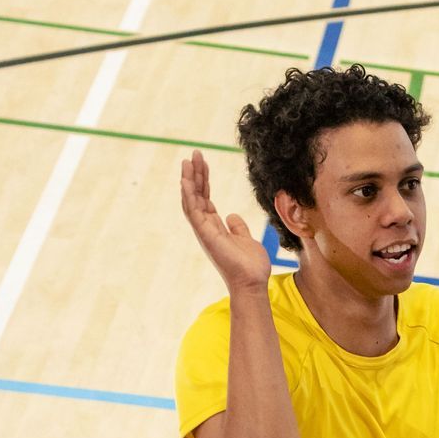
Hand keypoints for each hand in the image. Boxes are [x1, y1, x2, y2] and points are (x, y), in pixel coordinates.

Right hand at [180, 150, 274, 295]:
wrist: (252, 283)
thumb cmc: (250, 266)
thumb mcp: (246, 239)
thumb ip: (238, 227)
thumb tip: (232, 216)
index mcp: (215, 228)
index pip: (205, 199)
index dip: (203, 181)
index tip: (202, 163)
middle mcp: (207, 228)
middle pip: (197, 196)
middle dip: (196, 175)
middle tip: (194, 154)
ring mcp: (204, 232)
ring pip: (192, 201)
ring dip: (189, 180)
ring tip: (188, 160)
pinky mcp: (205, 235)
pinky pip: (193, 211)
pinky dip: (189, 195)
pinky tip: (186, 180)